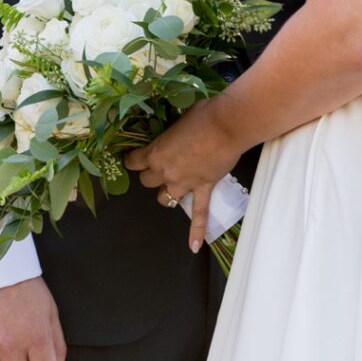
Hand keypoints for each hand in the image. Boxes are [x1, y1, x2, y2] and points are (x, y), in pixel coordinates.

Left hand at [126, 101, 242, 253]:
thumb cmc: (202, 114)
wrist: (227, 124)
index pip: (134, 162)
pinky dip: (197, 231)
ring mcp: (183, 183)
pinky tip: (194, 246)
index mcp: (155, 152)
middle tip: (160, 168)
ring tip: (172, 190)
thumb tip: (175, 133)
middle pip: (147, 182)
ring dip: (166, 194)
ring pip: (165, 199)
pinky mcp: (203, 189)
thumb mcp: (178, 120)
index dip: (134, 160)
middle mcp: (165, 171)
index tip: (135, 158)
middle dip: (152, 176)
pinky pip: (199, 214)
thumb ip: (171, 133)